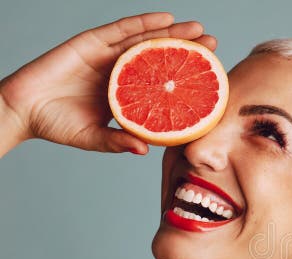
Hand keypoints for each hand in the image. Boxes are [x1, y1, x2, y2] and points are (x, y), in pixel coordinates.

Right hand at [0, 12, 216, 154]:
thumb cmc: (57, 125)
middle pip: (159, 56)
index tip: (211, 75)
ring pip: (145, 40)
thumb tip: (146, 150)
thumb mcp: (95, 138)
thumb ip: (118, 141)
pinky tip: (164, 18)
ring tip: (198, 30)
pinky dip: (142, 23)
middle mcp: (120, 71)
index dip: (184, 76)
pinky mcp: (90, 43)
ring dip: (171, 32)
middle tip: (213, 45)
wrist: (22, 110)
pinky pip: (120, 29)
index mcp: (125, 93)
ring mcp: (106, 55)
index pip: (161, 81)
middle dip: (186, 49)